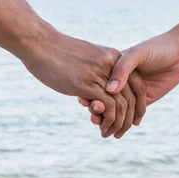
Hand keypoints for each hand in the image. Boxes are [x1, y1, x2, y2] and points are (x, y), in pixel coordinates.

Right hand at [22, 31, 146, 137]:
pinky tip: (102, 128)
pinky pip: (109, 106)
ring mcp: (100, 74)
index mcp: (113, 57)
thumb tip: (96, 86)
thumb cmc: (57, 51)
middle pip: (133, 96)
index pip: (137, 84)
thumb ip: (95, 70)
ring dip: (119, 124)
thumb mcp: (84, 58)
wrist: (40, 43)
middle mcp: (112, 65)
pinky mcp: (87, 84)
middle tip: (121, 132)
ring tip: (109, 134)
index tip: (133, 118)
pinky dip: (109, 121)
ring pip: (122, 104)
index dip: (138, 104)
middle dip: (130, 118)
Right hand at [78, 31, 178, 126]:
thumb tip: (110, 90)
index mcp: (114, 68)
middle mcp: (121, 81)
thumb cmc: (155, 48)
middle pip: (104, 98)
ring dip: (108, 119)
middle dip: (97, 110)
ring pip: (116, 109)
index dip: (89, 93)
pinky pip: (132, 114)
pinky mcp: (145, 100)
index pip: (97, 83)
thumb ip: (123, 69)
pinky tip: (118, 128)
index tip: (83, 101)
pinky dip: (124, 122)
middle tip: (93, 119)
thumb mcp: (136, 54)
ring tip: (101, 126)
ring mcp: (132, 92)